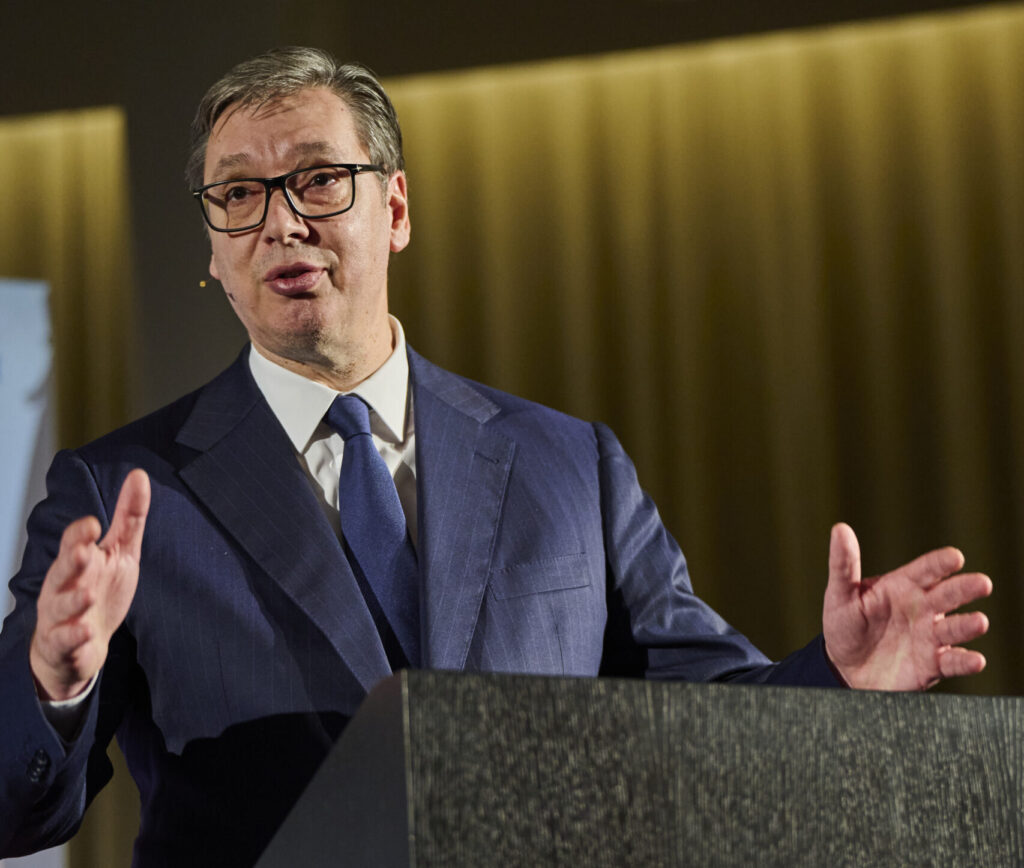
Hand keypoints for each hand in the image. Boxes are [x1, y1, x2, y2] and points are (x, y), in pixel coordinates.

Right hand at [29, 469, 149, 700]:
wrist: (82, 644)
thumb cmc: (100, 590)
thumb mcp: (120, 552)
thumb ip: (128, 517)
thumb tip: (140, 476)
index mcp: (78, 562)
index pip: (74, 542)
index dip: (80, 534)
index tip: (93, 524)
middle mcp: (64, 585)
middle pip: (62, 571)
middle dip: (71, 561)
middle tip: (84, 553)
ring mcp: (61, 615)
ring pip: (60, 606)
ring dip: (74, 601)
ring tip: (89, 595)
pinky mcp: (65, 644)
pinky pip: (65, 641)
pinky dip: (74, 637)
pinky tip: (87, 632)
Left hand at [822, 522, 990, 690]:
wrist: (846, 668)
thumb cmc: (845, 624)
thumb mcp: (839, 594)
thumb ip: (843, 564)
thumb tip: (840, 528)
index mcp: (902, 586)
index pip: (925, 570)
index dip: (940, 563)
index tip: (955, 557)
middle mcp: (922, 608)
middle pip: (948, 595)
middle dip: (965, 589)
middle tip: (982, 583)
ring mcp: (930, 636)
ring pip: (955, 628)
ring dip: (968, 625)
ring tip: (980, 622)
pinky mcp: (933, 664)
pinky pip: (952, 662)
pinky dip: (965, 661)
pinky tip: (975, 660)